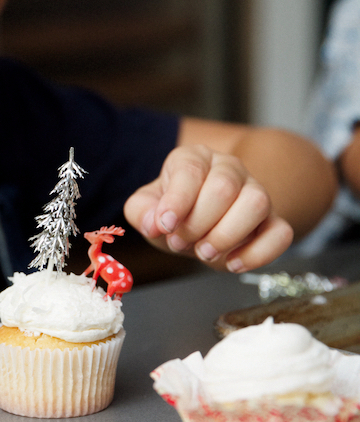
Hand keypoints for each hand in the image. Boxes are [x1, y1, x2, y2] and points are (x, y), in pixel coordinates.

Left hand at [124, 145, 293, 272]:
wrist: (196, 224)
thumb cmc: (173, 212)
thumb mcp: (146, 208)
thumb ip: (141, 211)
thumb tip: (154, 223)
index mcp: (194, 159)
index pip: (190, 170)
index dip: (177, 200)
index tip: (165, 225)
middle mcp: (229, 169)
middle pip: (223, 187)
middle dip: (197, 223)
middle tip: (179, 242)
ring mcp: (255, 192)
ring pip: (256, 204)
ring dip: (225, 236)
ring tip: (203, 251)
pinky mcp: (273, 220)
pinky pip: (280, 233)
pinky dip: (258, 254)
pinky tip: (233, 263)